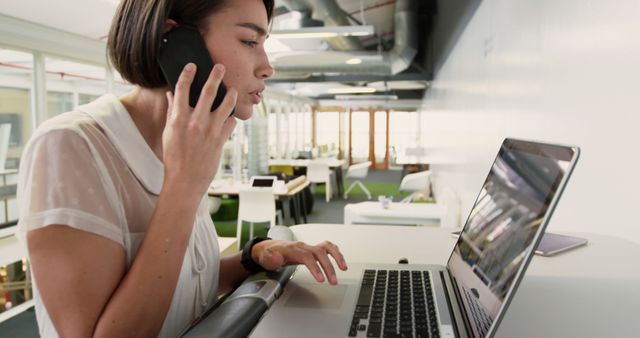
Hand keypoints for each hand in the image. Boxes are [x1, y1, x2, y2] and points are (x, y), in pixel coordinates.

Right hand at [162, 63, 236, 196]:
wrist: (185, 180)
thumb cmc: (174, 157)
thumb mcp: (168, 133)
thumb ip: (172, 112)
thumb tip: (171, 95)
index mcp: (178, 118)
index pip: (182, 89)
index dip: (187, 74)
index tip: (193, 66)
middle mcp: (196, 121)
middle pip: (209, 91)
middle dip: (216, 76)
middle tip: (221, 66)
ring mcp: (210, 130)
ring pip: (226, 104)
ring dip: (231, 94)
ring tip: (233, 90)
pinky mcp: (221, 139)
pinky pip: (231, 122)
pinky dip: (231, 118)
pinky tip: (230, 117)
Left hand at [252, 240, 347, 284]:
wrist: (269, 248)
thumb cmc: (268, 255)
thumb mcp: (265, 258)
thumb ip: (271, 259)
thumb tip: (278, 258)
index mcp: (292, 249)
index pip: (307, 257)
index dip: (316, 268)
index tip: (321, 279)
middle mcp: (302, 246)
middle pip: (319, 253)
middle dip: (328, 267)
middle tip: (333, 281)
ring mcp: (308, 246)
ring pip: (327, 247)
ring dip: (337, 257)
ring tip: (344, 268)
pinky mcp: (312, 249)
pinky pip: (327, 247)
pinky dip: (336, 253)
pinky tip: (340, 261)